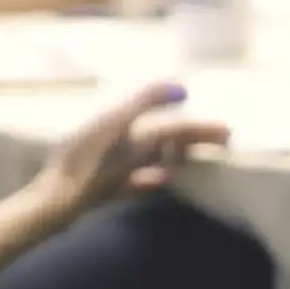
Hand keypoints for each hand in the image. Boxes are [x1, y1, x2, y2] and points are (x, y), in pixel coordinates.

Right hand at [36, 82, 226, 210]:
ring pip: (161, 165)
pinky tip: (157, 179)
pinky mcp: (111, 189)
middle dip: (198, 144)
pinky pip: (140, 181)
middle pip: (177, 149)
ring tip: (190, 153)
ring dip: (178, 158)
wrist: (60, 200)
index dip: (204, 128)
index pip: (183, 132)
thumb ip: (146, 101)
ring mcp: (127, 177)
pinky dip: (152, 177)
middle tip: (222, 141)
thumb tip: (183, 88)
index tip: (229, 131)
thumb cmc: (85, 156)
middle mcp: (143, 160)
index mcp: (146, 141)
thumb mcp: (114, 120)